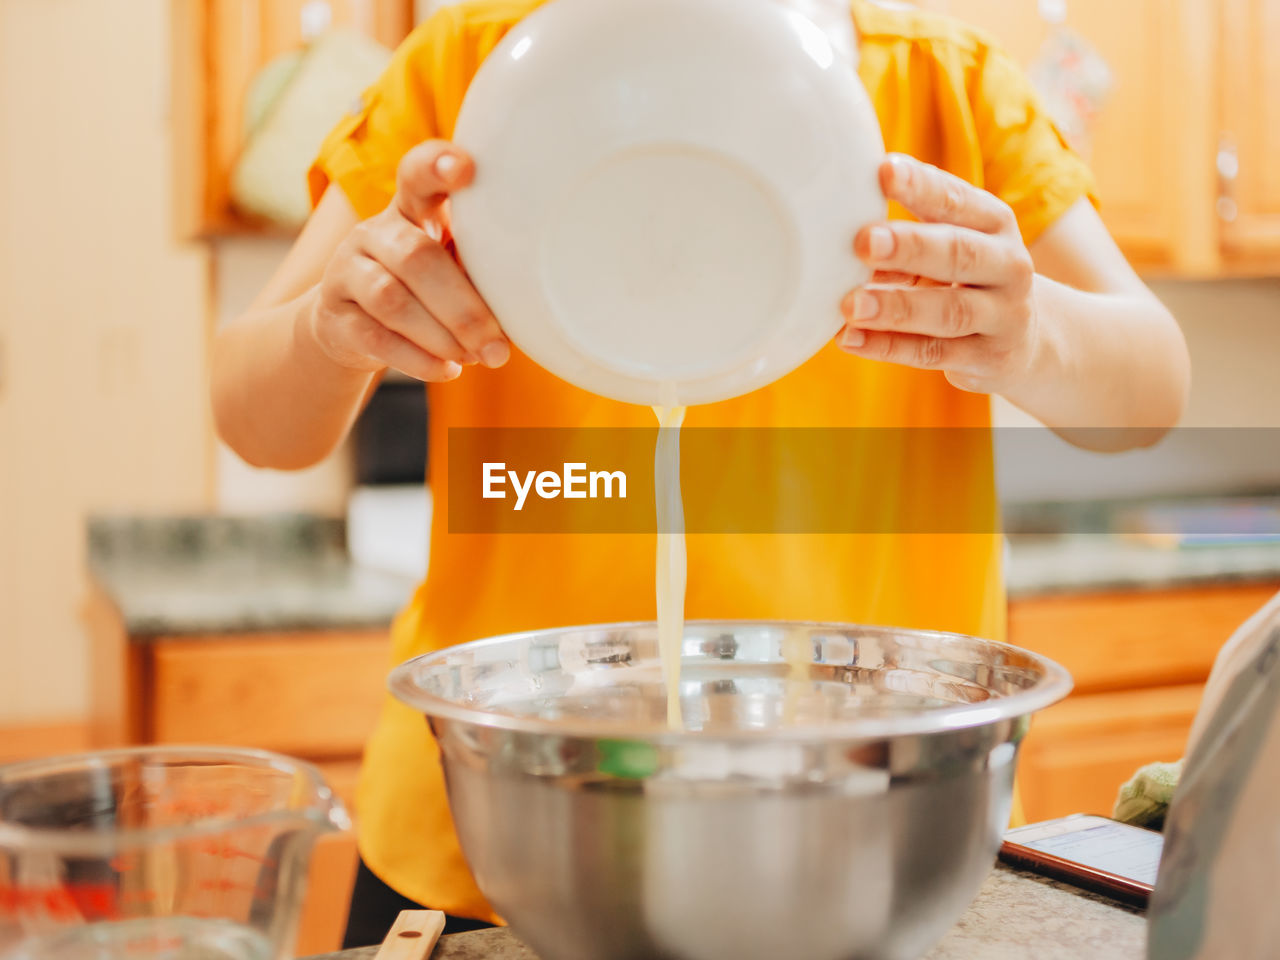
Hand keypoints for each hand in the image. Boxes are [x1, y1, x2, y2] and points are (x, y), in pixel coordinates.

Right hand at [307, 140, 508, 381]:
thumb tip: (527, 308)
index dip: (438, 165)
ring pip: (392, 300)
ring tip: (474, 359)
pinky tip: (447, 370)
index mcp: (412, 210)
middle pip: (416, 257)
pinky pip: (374, 337)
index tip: (467, 167)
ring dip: (441, 336)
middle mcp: (374, 233)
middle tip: (498, 348)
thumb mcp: (450, 267)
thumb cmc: (424, 290)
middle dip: (464, 309)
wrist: (350, 327)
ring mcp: (346, 272)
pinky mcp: (333, 316)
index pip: (417, 174)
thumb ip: (478, 271)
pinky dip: (417, 359)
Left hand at [839, 154, 1038, 394]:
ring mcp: (1003, 315)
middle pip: (959, 253)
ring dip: (896, 308)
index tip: (883, 171)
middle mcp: (1007, 265)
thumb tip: (830, 236)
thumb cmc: (965, 278)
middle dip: (910, 246)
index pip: (958, 200)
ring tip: (850, 305)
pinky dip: (888, 347)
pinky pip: (932, 354)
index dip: (921, 186)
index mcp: (993, 223)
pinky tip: (850, 339)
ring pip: (949, 311)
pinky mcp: (988, 359)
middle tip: (864, 242)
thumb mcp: (946, 247)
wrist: (1024, 338)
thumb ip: (901, 238)